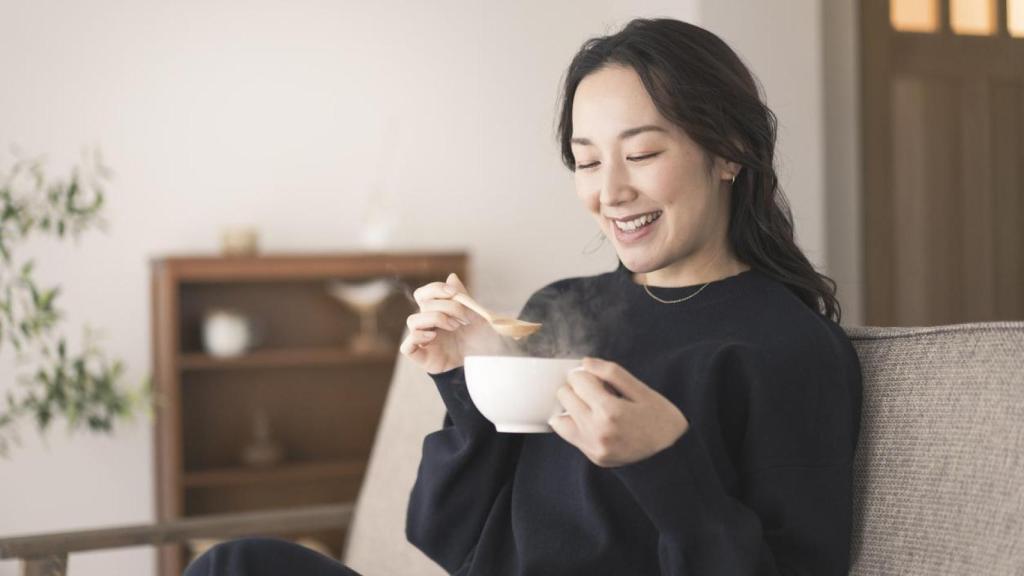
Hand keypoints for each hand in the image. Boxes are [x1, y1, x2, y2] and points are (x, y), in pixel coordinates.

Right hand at [399, 273, 513, 374]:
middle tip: (464, 318)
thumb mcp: (475, 315)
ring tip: (454, 327)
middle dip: (447, 307)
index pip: (423, 293)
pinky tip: (433, 337)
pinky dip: (417, 338)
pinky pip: (406, 346)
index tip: (453, 292)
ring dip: (434, 319)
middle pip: (424, 305)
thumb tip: (451, 276)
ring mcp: (422, 339)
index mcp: (436, 310)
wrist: (483, 360)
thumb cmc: (477, 337)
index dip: (435, 289)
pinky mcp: (421, 356)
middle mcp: (426, 323)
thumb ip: (462, 296)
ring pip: (412, 321)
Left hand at [549, 357, 688, 467]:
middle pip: (565, 396)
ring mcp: (592, 446)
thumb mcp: (643, 391)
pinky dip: (575, 424)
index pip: (577, 380)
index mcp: (610, 411)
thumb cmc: (662, 420)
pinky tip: (592, 421)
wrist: (673, 456)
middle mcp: (596, 430)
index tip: (598, 378)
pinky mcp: (592, 457)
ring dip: (571, 408)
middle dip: (578, 388)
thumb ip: (612, 373)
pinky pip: (569, 436)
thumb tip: (586, 362)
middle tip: (598, 392)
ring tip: (592, 407)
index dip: (587, 373)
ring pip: (559, 419)